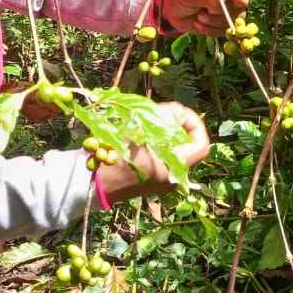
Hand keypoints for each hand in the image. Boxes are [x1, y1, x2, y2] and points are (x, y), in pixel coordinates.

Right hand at [94, 101, 209, 201]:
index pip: (202, 145)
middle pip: (186, 144)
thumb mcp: (143, 130)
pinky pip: (160, 154)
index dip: (194, 123)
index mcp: (175, 168)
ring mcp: (160, 179)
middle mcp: (172, 177)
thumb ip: (166, 119)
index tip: (179, 111)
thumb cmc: (118, 156)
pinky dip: (155, 140)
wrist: (91, 181)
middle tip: (158, 112)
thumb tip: (180, 113)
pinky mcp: (148, 177)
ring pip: (172, 147)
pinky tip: (139, 131)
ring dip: (163, 130)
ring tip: (145, 119)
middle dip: (175, 124)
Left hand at [159, 0, 253, 35]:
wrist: (172, 9)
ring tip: (199, 17)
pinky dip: (212, 30)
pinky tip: (199, 23)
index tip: (240, 2)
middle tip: (205, 10)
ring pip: (235, 18)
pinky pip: (226, 30)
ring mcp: (229, 4)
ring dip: (215, 22)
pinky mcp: (225, 19)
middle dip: (223, 11)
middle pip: (241, 3)